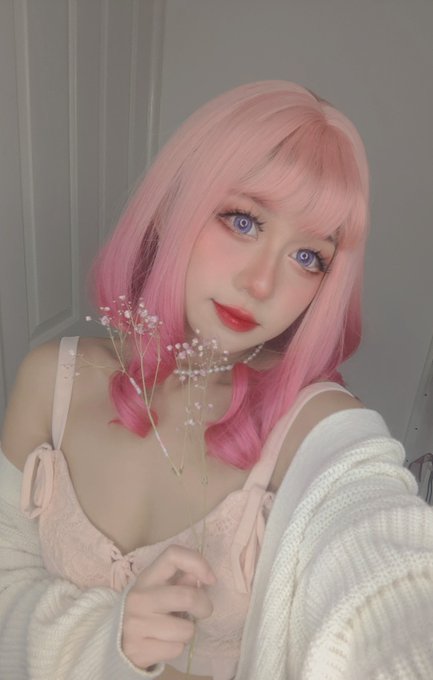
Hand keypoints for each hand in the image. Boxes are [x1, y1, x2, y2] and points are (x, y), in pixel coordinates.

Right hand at [121, 545, 215, 669]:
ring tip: (176, 630)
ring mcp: (137, 624)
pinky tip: (164, 643)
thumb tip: (201, 577)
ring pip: (185, 629)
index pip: (173, 555)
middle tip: (203, 611)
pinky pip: (176, 649)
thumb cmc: (148, 612)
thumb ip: (181, 581)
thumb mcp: (160, 591)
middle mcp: (140, 597)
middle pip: (187, 596)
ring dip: (188, 632)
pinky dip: (177, 648)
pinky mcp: (139, 649)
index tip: (210, 579)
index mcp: (147, 577)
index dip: (197, 562)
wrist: (117, 645)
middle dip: (204, 606)